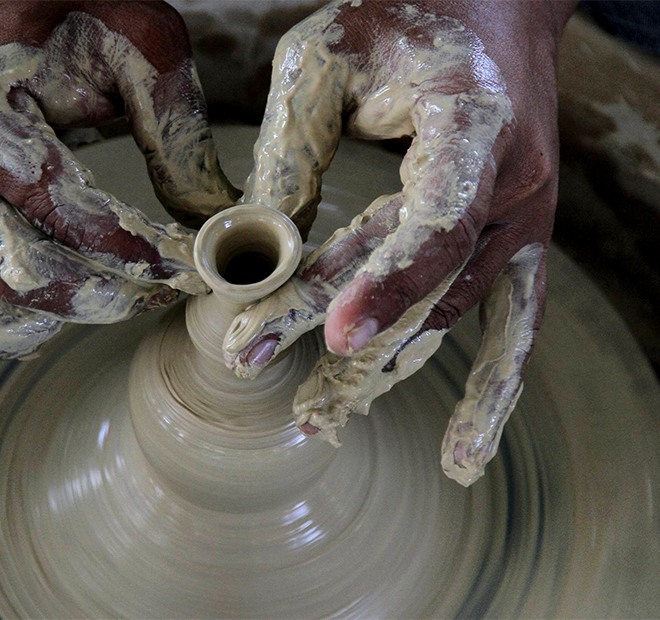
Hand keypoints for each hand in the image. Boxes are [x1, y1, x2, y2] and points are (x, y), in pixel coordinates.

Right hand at [0, 0, 238, 357]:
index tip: (194, 267)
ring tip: (132, 297)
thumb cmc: (63, 12)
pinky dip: (9, 326)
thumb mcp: (138, 40)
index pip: (65, 215)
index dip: (136, 254)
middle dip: (110, 296)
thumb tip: (211, 215)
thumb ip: (175, 129)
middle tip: (171, 289)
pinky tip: (73, 311)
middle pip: (25, 276)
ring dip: (70, 314)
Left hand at [226, 0, 574, 484]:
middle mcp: (513, 185)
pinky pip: (514, 328)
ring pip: (447, 315)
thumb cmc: (401, 21)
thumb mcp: (325, 60)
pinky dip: (490, 391)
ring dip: (379, 364)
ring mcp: (524, 224)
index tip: (325, 333)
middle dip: (329, 325)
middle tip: (246, 357)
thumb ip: (289, 148)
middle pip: (419, 281)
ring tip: (315, 411)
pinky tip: (462, 454)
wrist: (490, 9)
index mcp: (475, 126)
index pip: (432, 221)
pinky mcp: (517, 245)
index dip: (380, 283)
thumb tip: (249, 244)